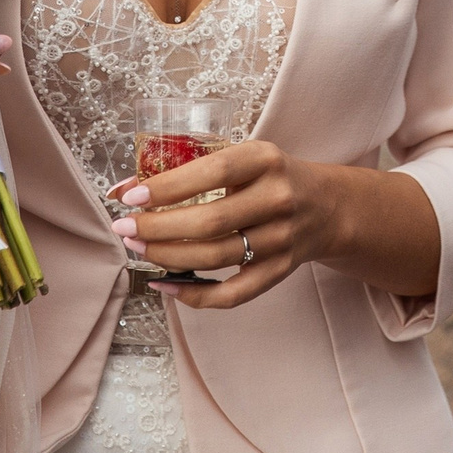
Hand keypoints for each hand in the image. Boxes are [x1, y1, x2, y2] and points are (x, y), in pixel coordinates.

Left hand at [107, 140, 440, 309]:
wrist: (328, 206)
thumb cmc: (271, 177)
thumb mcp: (244, 157)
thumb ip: (193, 169)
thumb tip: (125, 188)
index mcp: (266, 160)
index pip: (212, 172)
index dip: (168, 187)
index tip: (130, 196)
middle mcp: (278, 198)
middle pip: (209, 222)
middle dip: (157, 227)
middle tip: (124, 228)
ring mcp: (282, 238)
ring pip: (216, 258)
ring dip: (168, 257)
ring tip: (138, 248)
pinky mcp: (281, 270)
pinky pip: (233, 293)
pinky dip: (194, 295)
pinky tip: (164, 285)